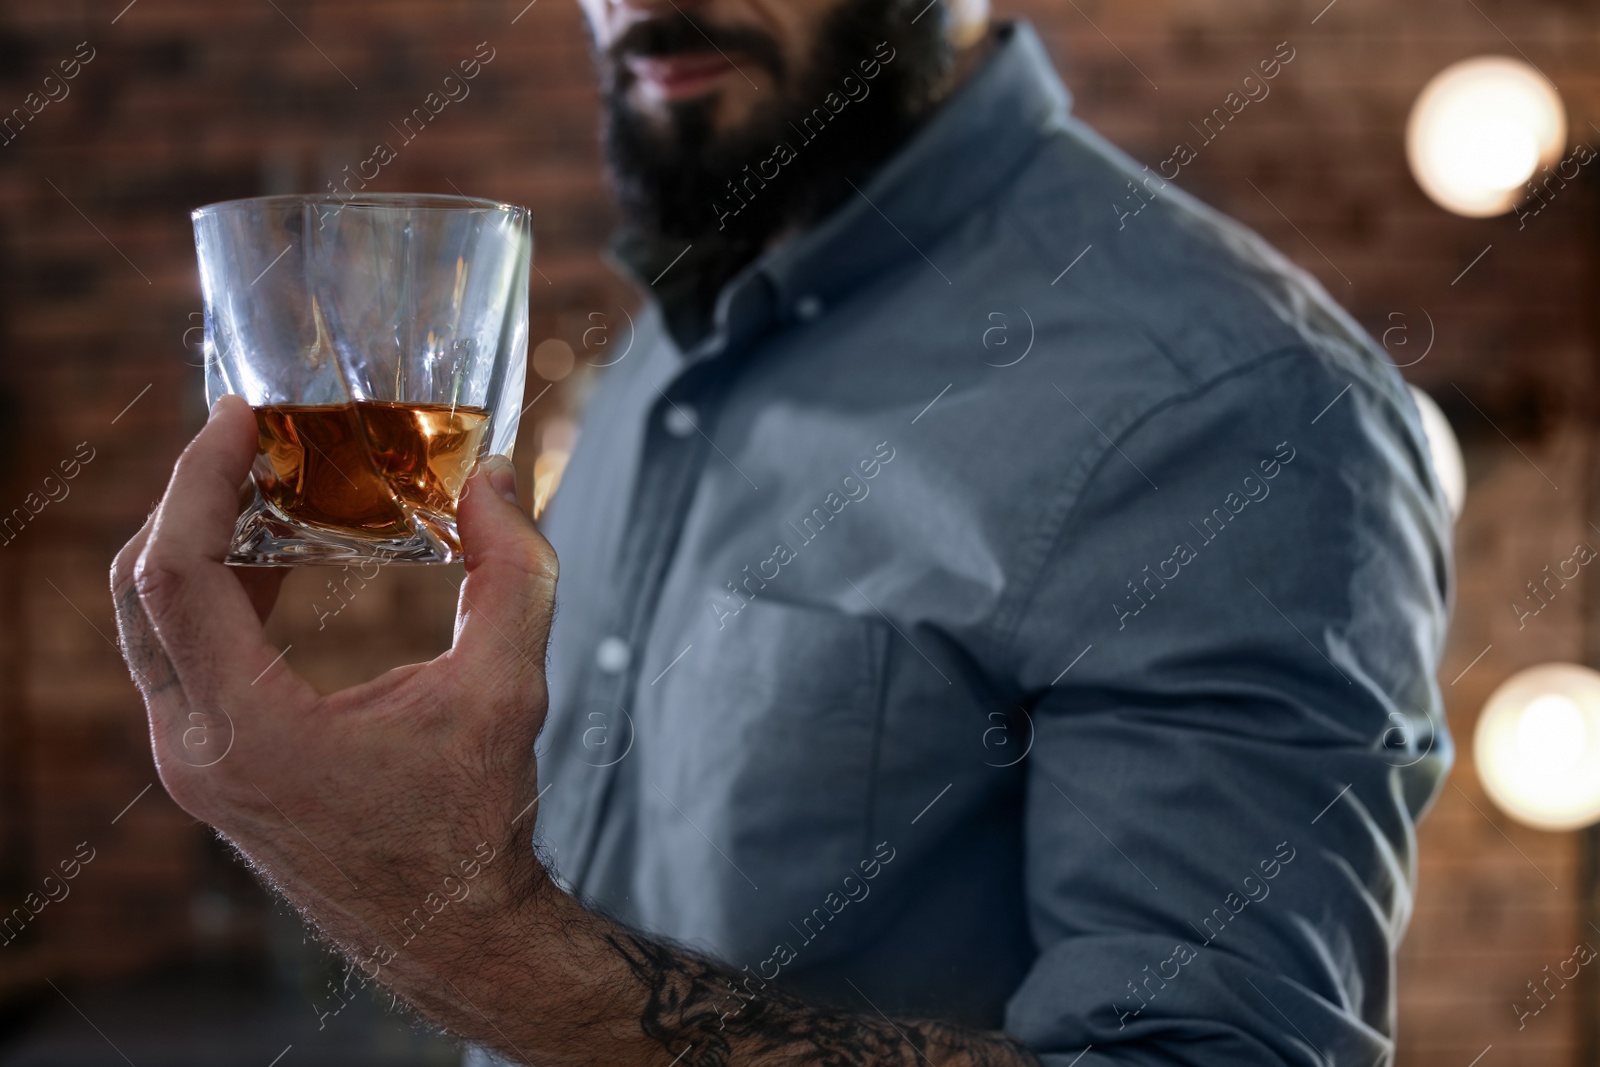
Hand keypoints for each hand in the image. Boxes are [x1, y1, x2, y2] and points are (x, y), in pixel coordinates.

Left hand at [108, 397, 1038, 1066]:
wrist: (451, 931)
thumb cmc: (475, 826)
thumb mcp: (510, 691)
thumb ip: (512, 575)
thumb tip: (497, 479)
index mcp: (252, 731)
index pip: (177, 576)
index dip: (197, 480)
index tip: (239, 415)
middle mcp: (198, 749)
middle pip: (140, 589)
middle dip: (187, 497)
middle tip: (252, 438)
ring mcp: (194, 763)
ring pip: (147, 624)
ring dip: (192, 542)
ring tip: (264, 484)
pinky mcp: (213, 767)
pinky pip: (176, 657)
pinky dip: (209, 592)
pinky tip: (274, 560)